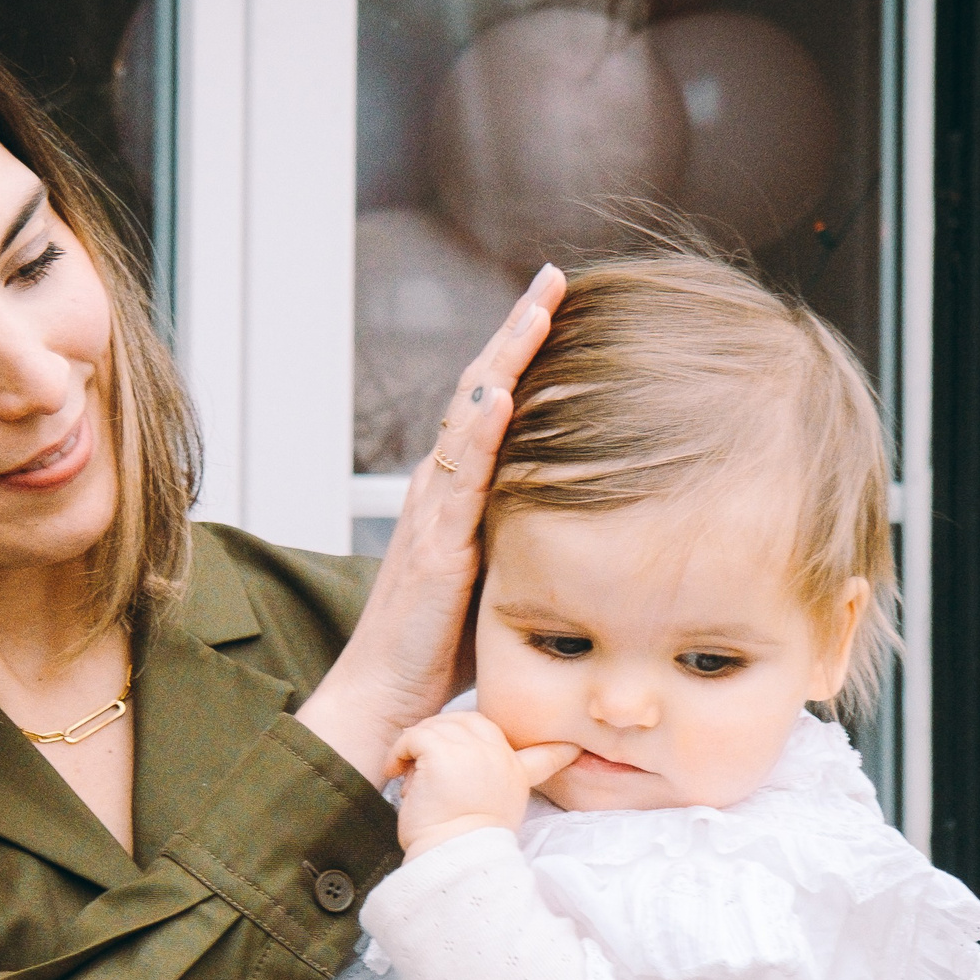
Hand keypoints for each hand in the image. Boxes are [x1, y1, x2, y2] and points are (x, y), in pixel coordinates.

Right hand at [297, 262, 566, 782]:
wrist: (385, 701)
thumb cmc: (439, 653)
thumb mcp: (501, 581)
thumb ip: (531, 543)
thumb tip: (594, 529)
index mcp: (456, 497)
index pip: (492, 408)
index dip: (522, 355)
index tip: (558, 306)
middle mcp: (439, 493)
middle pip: (478, 392)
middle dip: (516, 333)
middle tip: (553, 278)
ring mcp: (433, 516)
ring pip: (469, 420)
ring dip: (503, 359)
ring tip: (537, 308)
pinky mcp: (433, 550)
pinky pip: (458, 482)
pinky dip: (480, 432)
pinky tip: (501, 392)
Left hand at [389, 712, 579, 856]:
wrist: (453, 856)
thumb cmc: (462, 845)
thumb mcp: (493, 814)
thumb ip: (492, 789)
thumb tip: (460, 773)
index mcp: (516, 775)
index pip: (545, 755)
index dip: (558, 750)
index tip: (574, 749)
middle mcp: (500, 757)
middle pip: (468, 721)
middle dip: (442, 734)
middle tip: (422, 760)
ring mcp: (474, 750)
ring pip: (437, 726)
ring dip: (416, 747)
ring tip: (409, 775)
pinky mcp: (444, 751)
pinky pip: (414, 736)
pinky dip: (399, 751)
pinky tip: (396, 771)